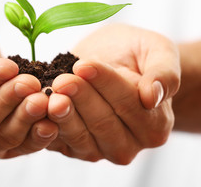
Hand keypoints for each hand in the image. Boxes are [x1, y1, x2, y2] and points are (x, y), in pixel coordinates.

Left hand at [46, 23, 179, 163]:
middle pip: (104, 124)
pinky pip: (59, 142)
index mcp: (154, 124)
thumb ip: (164, 73)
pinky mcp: (73, 148)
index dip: (105, 84)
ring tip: (49, 94)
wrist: (116, 62)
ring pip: (80, 137)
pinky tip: (37, 108)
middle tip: (62, 80)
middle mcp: (128, 144)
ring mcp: (99, 149)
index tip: (83, 65)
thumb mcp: (159, 52)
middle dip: (81, 99)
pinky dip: (46, 127)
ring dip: (63, 116)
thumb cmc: (138, 56)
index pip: (129, 104)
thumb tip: (152, 95)